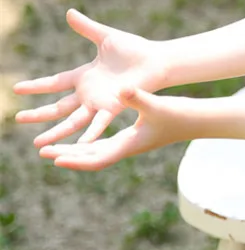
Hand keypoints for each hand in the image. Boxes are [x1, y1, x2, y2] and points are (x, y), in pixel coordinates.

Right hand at [14, 9, 166, 147]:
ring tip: (37, 144)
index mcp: (85, 75)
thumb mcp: (105, 36)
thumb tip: (69, 12)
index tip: (16, 88)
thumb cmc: (134, 49)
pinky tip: (78, 144)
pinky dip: (90, 133)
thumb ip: (86, 28)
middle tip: (16, 118)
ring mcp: (101, 102)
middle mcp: (90, 92)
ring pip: (73, 121)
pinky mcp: (115, 107)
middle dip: (38, 114)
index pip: (55, 82)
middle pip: (58, 106)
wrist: (157, 59)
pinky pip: (99, 123)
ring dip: (56, 132)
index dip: (37, 85)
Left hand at [38, 88, 191, 170]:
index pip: (97, 158)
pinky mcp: (134, 136)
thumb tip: (123, 89)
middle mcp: (127, 147)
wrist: (196, 121)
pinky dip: (89, 143)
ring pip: (96, 152)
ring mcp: (130, 143)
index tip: (54, 159)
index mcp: (130, 144)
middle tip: (43, 150)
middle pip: (91, 158)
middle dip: (67, 156)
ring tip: (55, 146)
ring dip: (75, 150)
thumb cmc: (179, 114)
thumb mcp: (156, 104)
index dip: (75, 160)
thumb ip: (137, 97)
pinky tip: (81, 137)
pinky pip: (105, 143)